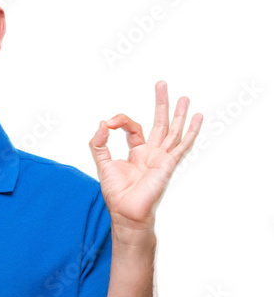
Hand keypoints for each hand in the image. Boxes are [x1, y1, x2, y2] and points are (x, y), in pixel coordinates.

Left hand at [89, 81, 202, 235]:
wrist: (127, 212)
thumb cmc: (117, 193)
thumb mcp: (102, 164)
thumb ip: (99, 143)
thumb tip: (102, 123)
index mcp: (137, 152)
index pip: (133, 127)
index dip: (121, 120)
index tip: (109, 123)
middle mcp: (152, 153)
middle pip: (159, 123)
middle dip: (161, 103)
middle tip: (162, 84)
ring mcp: (162, 158)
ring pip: (173, 131)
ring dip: (179, 113)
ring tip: (185, 97)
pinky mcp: (169, 164)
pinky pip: (183, 145)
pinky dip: (191, 131)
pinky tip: (198, 118)